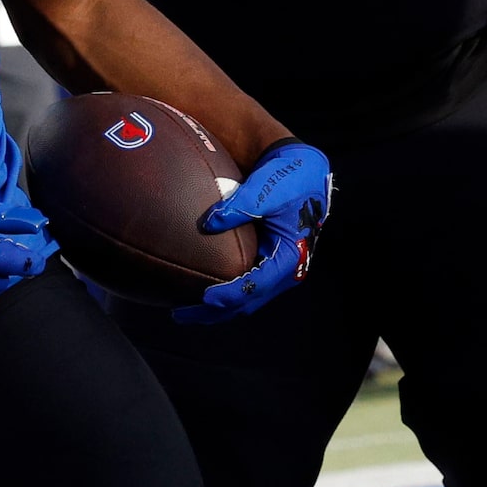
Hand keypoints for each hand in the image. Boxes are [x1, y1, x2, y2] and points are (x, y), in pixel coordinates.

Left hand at [174, 140, 330, 323]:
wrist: (305, 172)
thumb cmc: (289, 180)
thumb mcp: (266, 190)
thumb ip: (239, 206)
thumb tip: (208, 224)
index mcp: (290, 256)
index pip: (257, 285)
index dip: (231, 294)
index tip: (205, 297)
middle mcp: (285, 271)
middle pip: (247, 303)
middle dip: (215, 312)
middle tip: (181, 314)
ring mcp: (277, 271)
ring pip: (245, 302)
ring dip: (217, 309)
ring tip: (184, 310)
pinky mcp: (268, 264)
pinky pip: (245, 289)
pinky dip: (224, 296)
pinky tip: (200, 292)